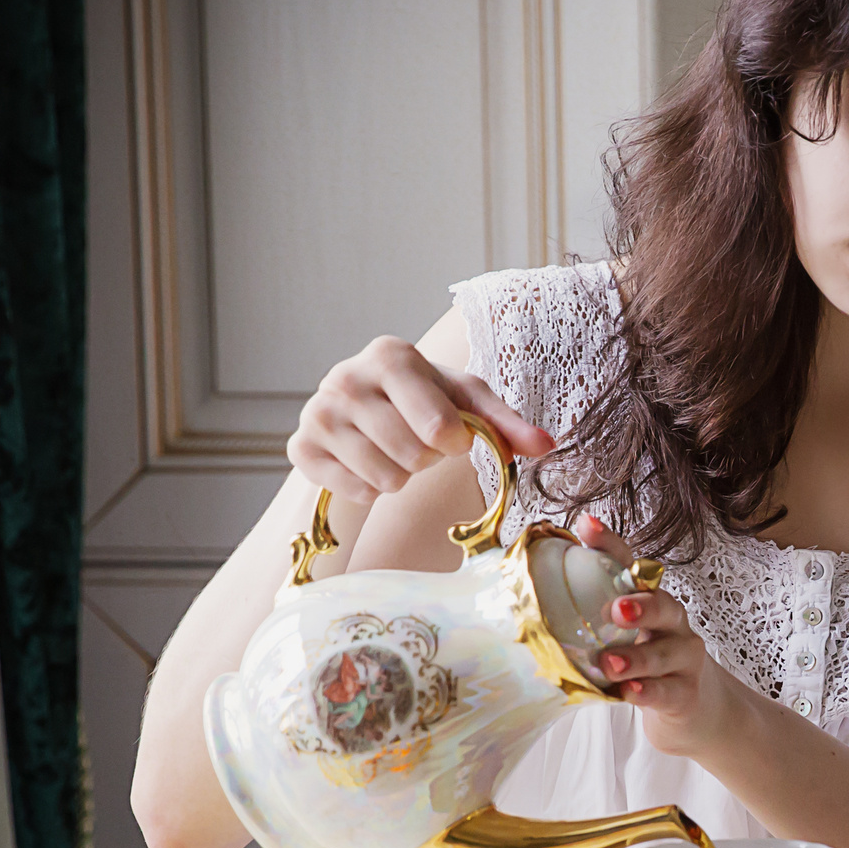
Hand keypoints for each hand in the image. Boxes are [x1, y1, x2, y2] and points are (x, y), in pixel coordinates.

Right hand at [287, 337, 553, 504]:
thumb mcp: (468, 402)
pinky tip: (368, 463)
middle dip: (427, 459)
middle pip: (412, 457)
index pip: (438, 426)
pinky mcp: (301, 447)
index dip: (455, 442)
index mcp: (390, 355)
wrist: (363, 408)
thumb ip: (507, 423)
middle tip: (418, 442)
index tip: (452, 435)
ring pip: (384, 478)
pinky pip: (355, 492)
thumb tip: (547, 445)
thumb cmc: (426, 400)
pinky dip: (371, 489)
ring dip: (401, 476)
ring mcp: (317, 412)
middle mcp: (345, 378)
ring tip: (395, 450)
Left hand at [572, 515, 752, 759]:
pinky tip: (628, 693)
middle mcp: (672, 623)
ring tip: (609, 664)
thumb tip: (517, 601)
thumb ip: (582, 619)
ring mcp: (683, 658)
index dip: (611, 546)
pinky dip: (647, 692)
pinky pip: (668, 692)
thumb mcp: (615, 636)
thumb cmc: (640, 664)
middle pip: (665, 606)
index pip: (631, 566)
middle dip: (642, 606)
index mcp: (649, 601)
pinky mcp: (686, 694)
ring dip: (637, 658)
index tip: (587, 526)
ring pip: (665, 653)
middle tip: (616, 610)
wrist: (687, 707)